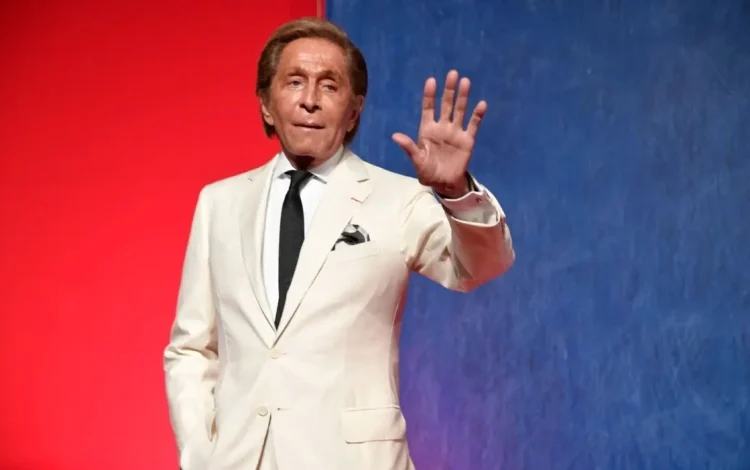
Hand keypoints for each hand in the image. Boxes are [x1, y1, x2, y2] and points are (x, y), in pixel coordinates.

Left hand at [392, 70, 485, 198]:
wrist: (444, 183)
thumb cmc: (427, 171)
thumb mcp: (417, 160)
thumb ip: (409, 147)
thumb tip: (395, 136)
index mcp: (427, 129)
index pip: (428, 108)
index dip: (429, 95)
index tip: (431, 81)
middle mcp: (442, 126)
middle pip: (446, 104)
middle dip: (449, 90)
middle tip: (452, 73)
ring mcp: (456, 132)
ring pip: (460, 110)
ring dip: (462, 97)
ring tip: (465, 82)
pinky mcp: (468, 140)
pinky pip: (473, 125)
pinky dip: (477, 115)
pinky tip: (481, 104)